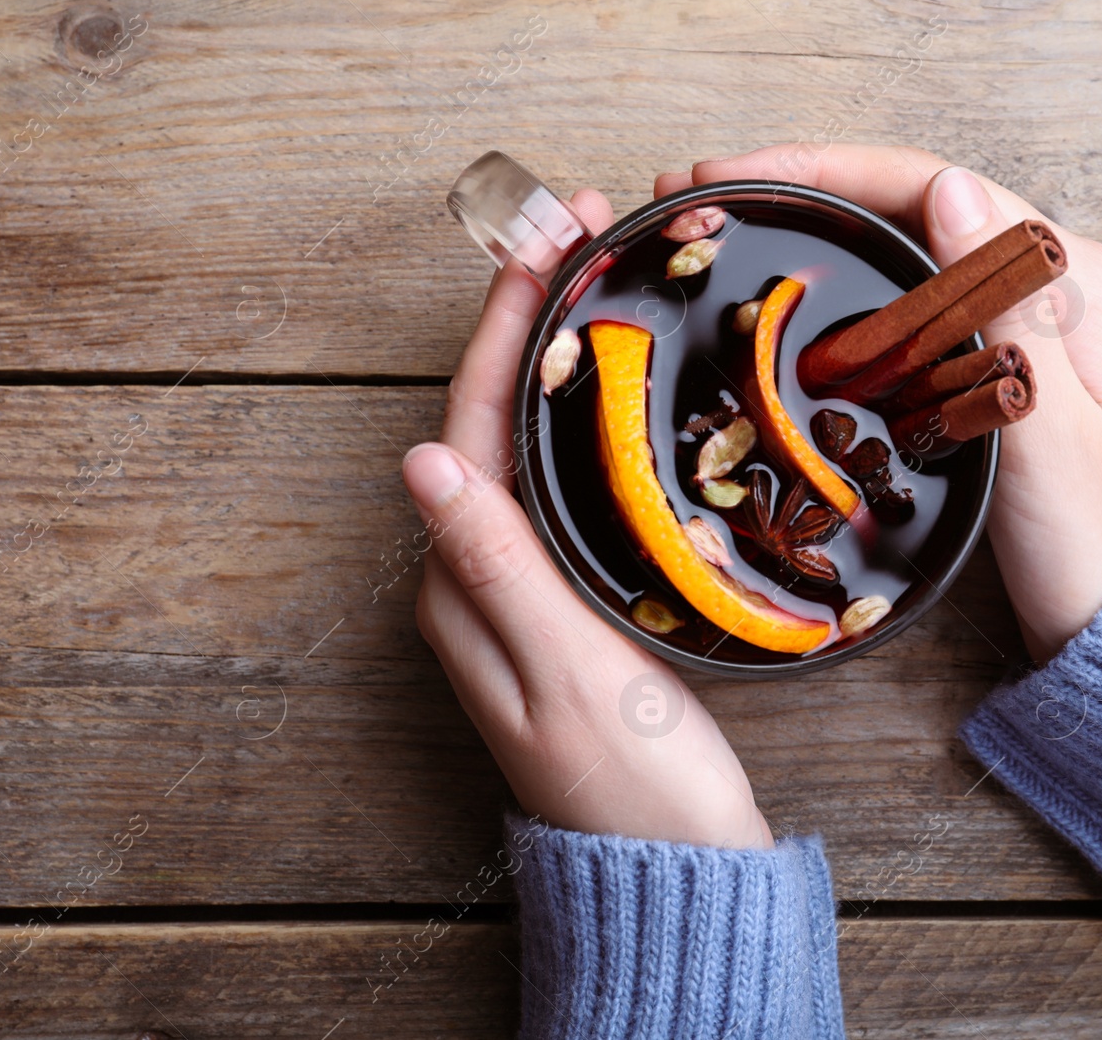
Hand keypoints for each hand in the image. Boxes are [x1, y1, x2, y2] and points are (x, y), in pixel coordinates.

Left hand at [402, 190, 772, 850]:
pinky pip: (561, 485)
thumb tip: (423, 459)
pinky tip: (620, 386)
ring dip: (554, 358)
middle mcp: (477, 580)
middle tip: (576, 231)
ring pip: (526, 446)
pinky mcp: (564, 603)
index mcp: (465, 587)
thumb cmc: (632, 783)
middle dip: (526, 320)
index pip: (470, 428)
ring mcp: (520, 591)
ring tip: (598, 276)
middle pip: (491, 421)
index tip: (542, 246)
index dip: (504, 330)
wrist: (678, 870)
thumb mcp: (567, 671)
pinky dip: (585, 419)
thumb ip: (499, 565)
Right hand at [656, 145, 1101, 660]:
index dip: (823, 171)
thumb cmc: (1097, 541)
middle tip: (698, 191)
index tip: (737, 178)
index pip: (928, 187)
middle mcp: (1037, 281)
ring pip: (891, 248)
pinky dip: (827, 287)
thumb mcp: (1052, 434)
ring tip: (719, 225)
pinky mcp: (974, 366)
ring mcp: (1003, 322)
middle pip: (901, 204)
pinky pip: (891, 303)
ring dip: (805, 231)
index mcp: (1066, 276)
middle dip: (798, 189)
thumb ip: (1007, 316)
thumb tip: (950, 190)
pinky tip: (774, 295)